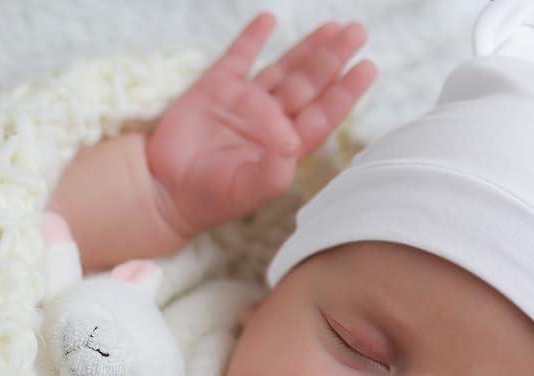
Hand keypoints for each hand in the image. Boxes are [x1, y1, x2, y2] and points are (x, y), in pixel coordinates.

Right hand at [147, 12, 376, 239]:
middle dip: (333, 59)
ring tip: (333, 27)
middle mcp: (270, 121)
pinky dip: (253, 38)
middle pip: (309, 84)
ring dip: (307, 48)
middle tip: (357, 33)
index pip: (322, 114)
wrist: (166, 188)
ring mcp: (244, 102)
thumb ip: (274, 169)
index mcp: (284, 147)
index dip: (345, 91)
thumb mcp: (248, 190)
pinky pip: (239, 57)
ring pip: (284, 68)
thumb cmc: (211, 198)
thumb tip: (292, 141)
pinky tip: (269, 20)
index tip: (367, 68)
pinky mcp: (215, 88)